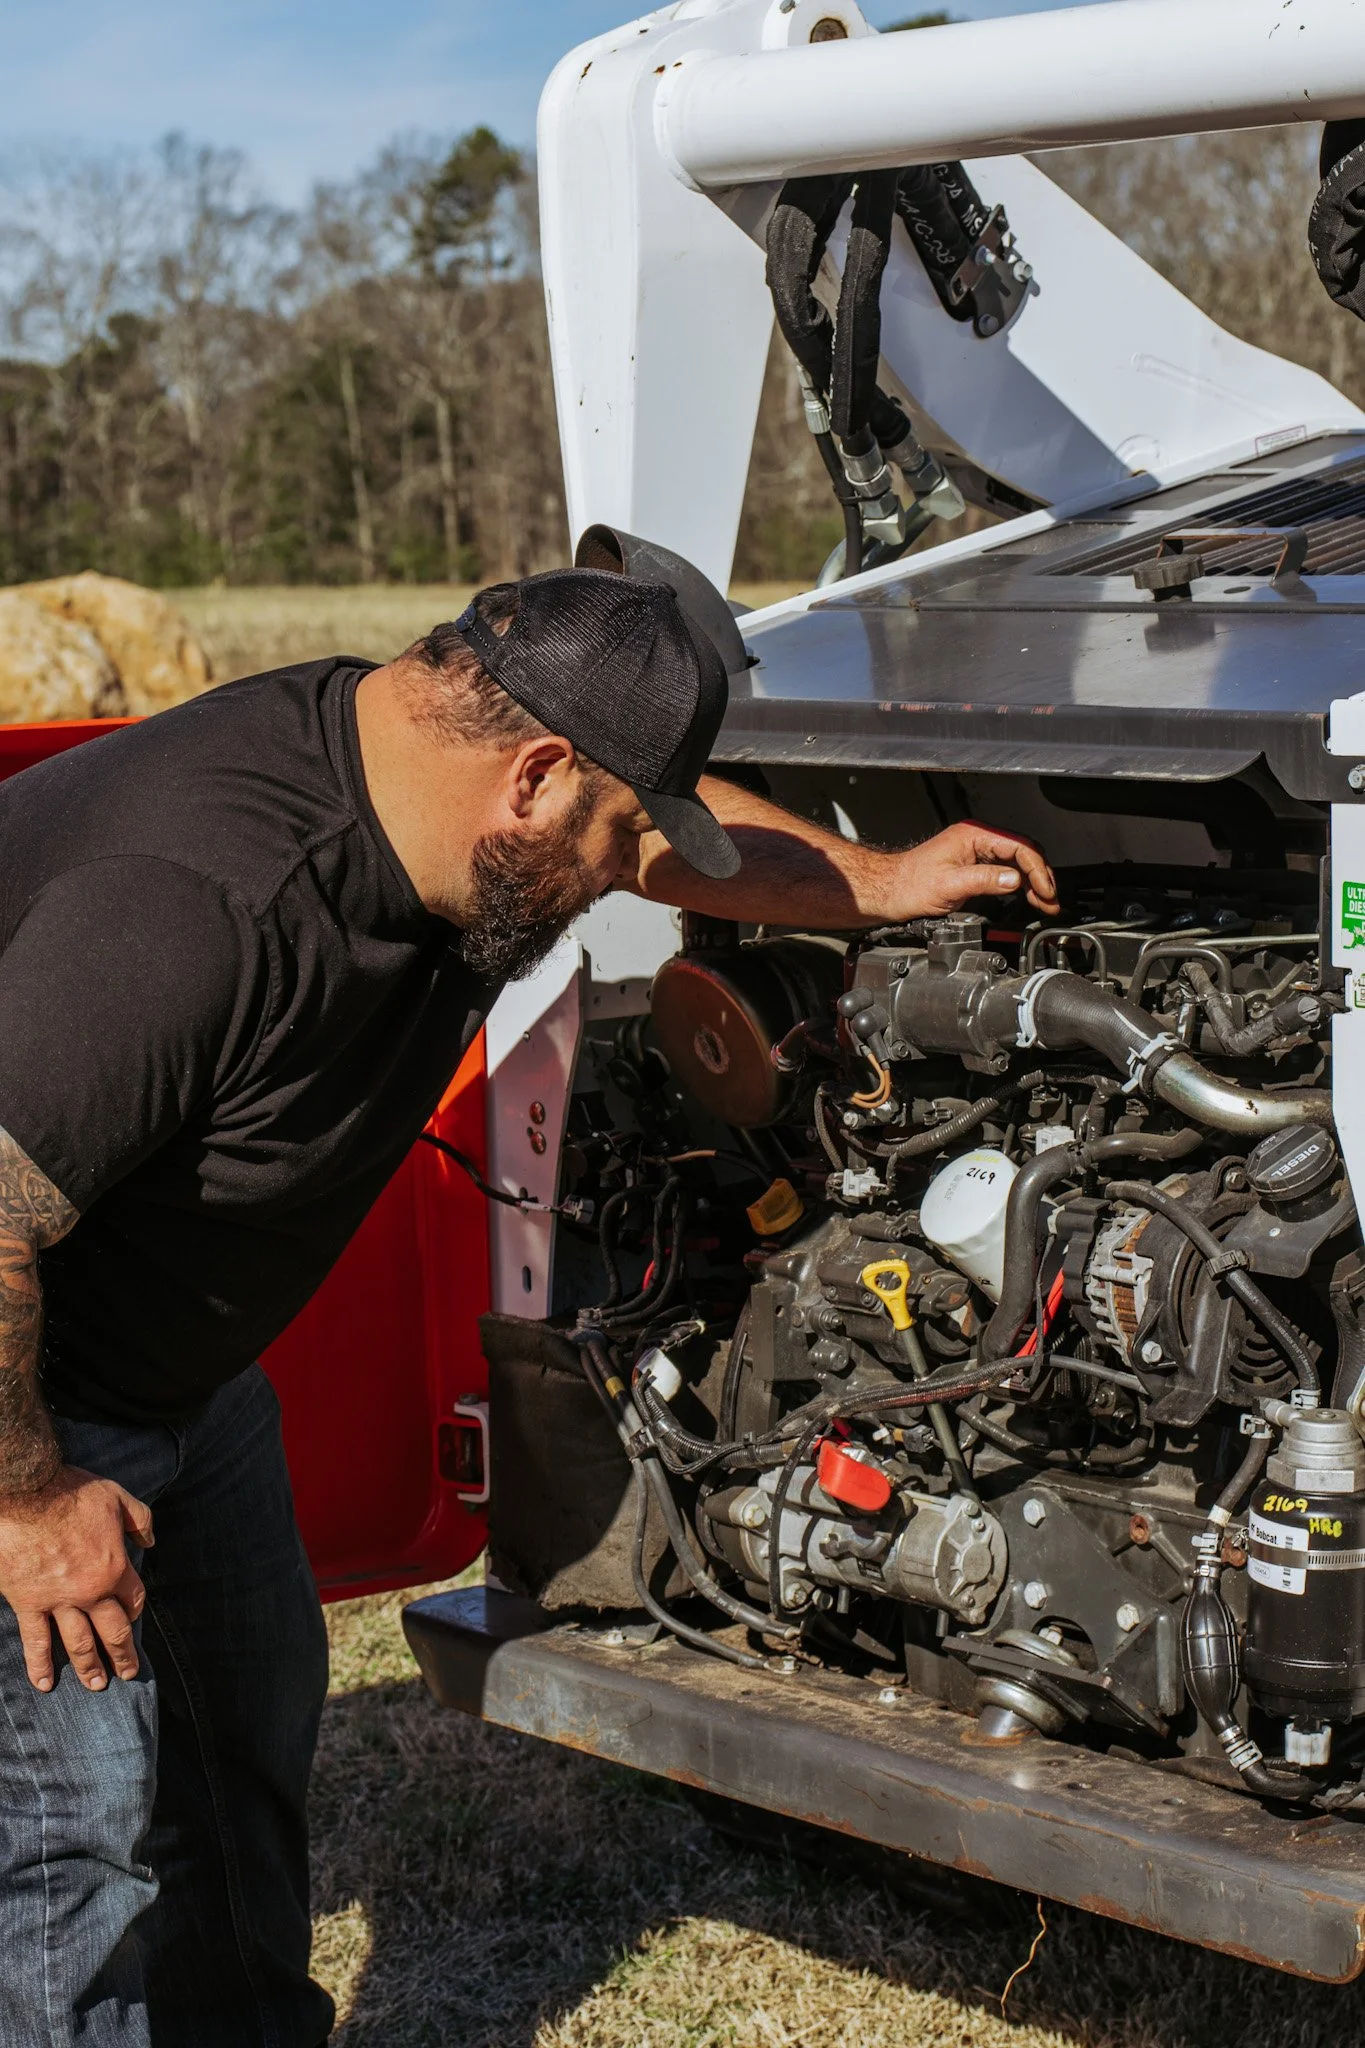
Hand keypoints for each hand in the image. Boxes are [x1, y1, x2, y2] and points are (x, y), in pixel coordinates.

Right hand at [0, 1466, 153, 1691]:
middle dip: (121, 1655)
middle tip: (128, 1674)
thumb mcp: (117, 1497)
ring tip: (96, 1685)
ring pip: (77, 1642)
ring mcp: (58, 1601)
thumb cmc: (72, 1492)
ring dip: (88, 1666)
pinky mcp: (28, 1602)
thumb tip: (150, 1540)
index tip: (132, 1620)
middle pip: (111, 1630)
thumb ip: (139, 1520)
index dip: (134, 1611)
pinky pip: (35, 1640)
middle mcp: (91, 1591)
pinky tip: (45, 1683)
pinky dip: (40, 1664)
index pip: (132, 1600)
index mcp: (115, 1567)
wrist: (27, 1494)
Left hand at [874, 820, 1058, 921]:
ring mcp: (978, 850)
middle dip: (1041, 876)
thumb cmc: (910, 885)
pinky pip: (1007, 870)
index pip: (1019, 846)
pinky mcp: (977, 864)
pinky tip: (1029, 898)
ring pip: (1019, 862)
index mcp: (974, 834)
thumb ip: (984, 880)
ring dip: (1034, 882)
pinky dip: (1022, 885)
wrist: (891, 891)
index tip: (1045, 891)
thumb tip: (1015, 880)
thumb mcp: (950, 885)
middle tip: (1051, 900)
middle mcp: (978, 838)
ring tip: (1046, 903)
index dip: (1037, 870)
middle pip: (1024, 851)